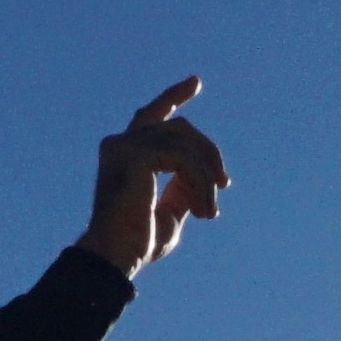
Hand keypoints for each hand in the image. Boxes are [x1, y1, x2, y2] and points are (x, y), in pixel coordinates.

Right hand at [83, 78, 230, 277]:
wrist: (116, 258)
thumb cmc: (138, 243)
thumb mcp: (170, 212)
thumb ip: (183, 189)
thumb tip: (206, 177)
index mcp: (125, 153)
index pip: (152, 115)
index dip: (174, 96)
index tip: (196, 82)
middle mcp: (120, 143)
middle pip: (181, 128)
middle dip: (209, 153)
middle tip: (224, 184)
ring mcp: (125, 145)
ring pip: (186, 143)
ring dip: (206, 177)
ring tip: (209, 211)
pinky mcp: (134, 154)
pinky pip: (184, 157)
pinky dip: (200, 183)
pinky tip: (202, 210)